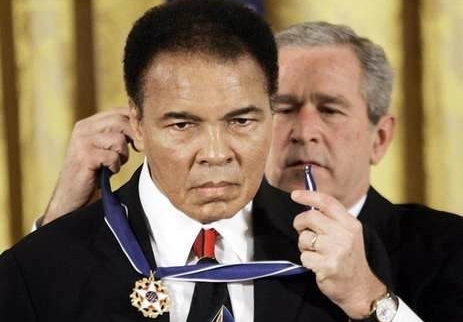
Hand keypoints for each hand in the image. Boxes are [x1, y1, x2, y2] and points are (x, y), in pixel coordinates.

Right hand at [41, 108, 134, 225]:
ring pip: (119, 139)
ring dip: (123, 155)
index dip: (135, 122)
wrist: (72, 198)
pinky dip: (115, 166)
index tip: (143, 137)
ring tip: (115, 164)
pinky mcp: (84, 157)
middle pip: (120, 121)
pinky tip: (108, 172)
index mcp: (88, 124)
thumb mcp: (106, 149)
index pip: (118, 111)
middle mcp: (83, 128)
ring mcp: (82, 142)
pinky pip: (113, 156)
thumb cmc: (94, 174)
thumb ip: (118, 135)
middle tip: (137, 150)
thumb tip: (142, 125)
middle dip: (134, 137)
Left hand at [291, 190, 385, 318]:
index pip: (327, 202)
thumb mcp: (348, 234)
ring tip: (316, 252)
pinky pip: (304, 256)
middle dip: (300, 223)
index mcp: (350, 224)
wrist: (360, 288)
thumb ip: (332, 220)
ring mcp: (336, 250)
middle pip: (311, 217)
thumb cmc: (349, 259)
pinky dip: (306, 261)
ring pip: (304, 238)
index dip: (308, 196)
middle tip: (302, 230)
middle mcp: (345, 235)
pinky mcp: (327, 266)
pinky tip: (317, 264)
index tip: (295, 195)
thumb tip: (308, 206)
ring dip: (304, 245)